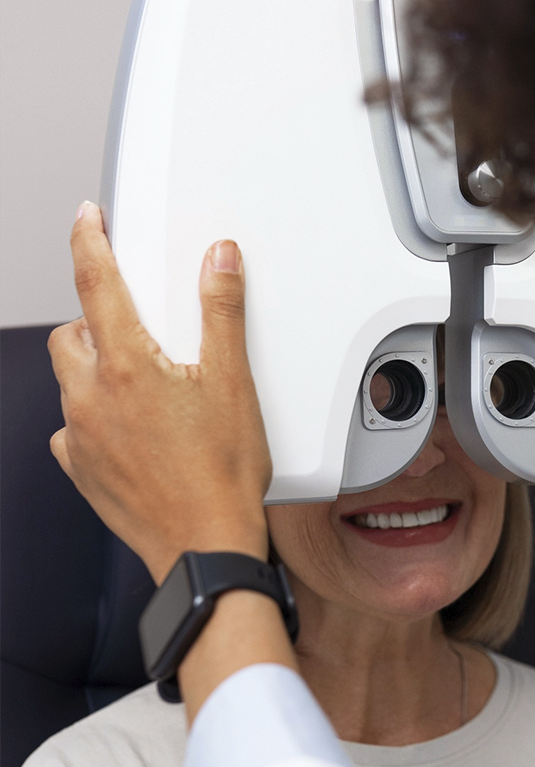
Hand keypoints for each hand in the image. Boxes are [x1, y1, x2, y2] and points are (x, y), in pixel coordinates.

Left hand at [49, 202, 269, 583]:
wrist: (205, 546)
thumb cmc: (221, 475)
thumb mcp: (234, 383)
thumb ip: (222, 312)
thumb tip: (219, 261)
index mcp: (127, 367)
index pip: (95, 282)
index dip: (88, 241)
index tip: (87, 219)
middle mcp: (92, 398)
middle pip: (72, 332)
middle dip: (94, 317)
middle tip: (136, 326)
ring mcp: (81, 437)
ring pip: (69, 380)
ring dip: (94, 367)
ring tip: (140, 382)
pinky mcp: (81, 471)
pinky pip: (72, 427)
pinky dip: (92, 415)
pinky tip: (129, 429)